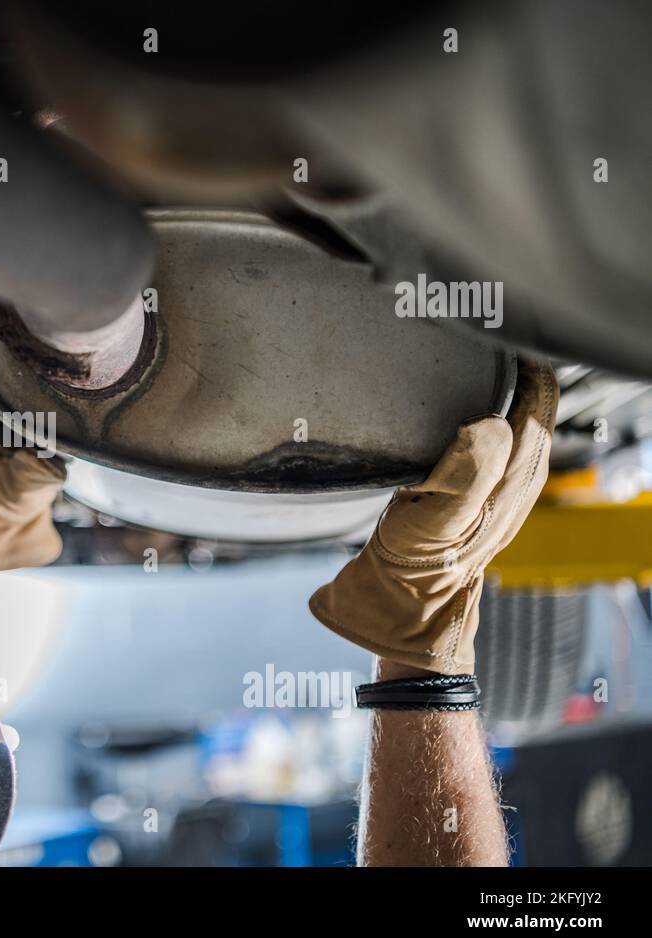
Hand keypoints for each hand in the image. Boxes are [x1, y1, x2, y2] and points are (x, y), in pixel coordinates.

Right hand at [309, 360, 558, 674]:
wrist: (399, 605)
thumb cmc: (416, 565)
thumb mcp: (437, 518)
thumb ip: (468, 469)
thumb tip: (490, 422)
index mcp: (517, 475)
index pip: (540, 395)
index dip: (522, 359)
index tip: (489, 331)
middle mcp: (515, 474)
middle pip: (529, 400)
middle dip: (509, 364)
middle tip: (470, 334)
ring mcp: (496, 482)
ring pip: (510, 413)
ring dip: (493, 384)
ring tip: (460, 359)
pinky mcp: (471, 487)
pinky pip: (486, 433)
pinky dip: (473, 409)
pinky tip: (443, 407)